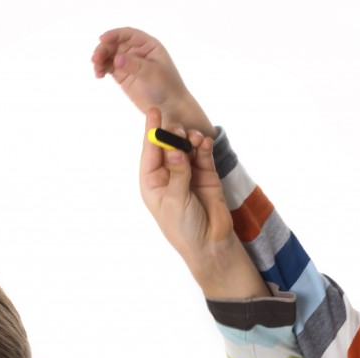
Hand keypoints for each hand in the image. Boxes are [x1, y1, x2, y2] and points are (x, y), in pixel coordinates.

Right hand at [92, 27, 214, 135]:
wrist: (170, 108)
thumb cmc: (168, 88)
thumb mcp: (153, 74)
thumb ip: (135, 65)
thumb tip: (117, 58)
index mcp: (148, 45)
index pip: (128, 34)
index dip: (114, 34)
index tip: (103, 39)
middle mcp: (137, 51)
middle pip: (115, 44)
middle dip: (103, 49)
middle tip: (96, 59)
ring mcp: (129, 63)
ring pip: (109, 55)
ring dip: (100, 59)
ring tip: (97, 69)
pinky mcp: (123, 75)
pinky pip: (108, 67)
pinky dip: (101, 68)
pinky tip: (99, 74)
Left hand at [140, 107, 267, 299]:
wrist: (210, 244)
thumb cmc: (184, 228)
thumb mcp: (175, 200)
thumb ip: (177, 173)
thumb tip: (174, 148)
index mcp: (152, 183)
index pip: (150, 152)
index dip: (152, 131)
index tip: (154, 111)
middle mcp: (169, 175)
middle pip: (168, 146)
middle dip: (173, 135)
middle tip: (180, 130)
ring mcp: (188, 174)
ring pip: (186, 148)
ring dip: (190, 140)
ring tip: (195, 139)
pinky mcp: (206, 175)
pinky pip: (203, 155)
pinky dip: (204, 147)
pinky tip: (204, 143)